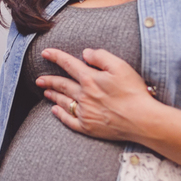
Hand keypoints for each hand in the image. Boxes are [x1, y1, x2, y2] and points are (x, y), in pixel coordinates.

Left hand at [36, 47, 158, 142]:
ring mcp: (84, 112)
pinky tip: (55, 111)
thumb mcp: (120, 66)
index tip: (45, 53)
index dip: (55, 57)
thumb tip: (85, 53)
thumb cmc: (133, 92)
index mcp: (90, 79)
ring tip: (45, 91)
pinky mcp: (88, 127)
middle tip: (38, 79)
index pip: (68, 64)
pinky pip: (69, 120)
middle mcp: (83, 95)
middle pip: (61, 85)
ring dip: (53, 95)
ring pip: (63, 101)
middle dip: (48, 80)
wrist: (142, 120)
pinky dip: (60, 114)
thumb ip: (101, 57)